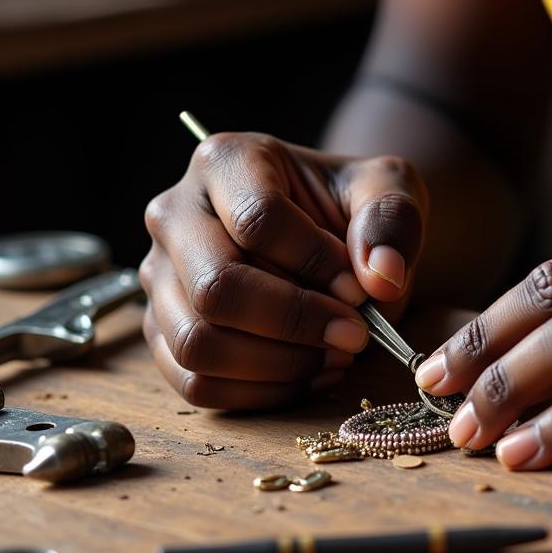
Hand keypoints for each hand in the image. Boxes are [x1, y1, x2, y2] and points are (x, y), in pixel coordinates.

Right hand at [140, 131, 426, 407]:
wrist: (333, 229)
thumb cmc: (353, 204)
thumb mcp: (390, 188)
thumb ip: (392, 221)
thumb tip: (381, 278)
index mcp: (226, 160)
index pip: (258, 220)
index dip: (316, 264)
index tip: (362, 289)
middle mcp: (176, 212)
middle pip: (216, 287)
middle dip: (295, 322)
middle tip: (355, 334)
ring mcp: (159, 275)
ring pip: (198, 343)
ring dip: (279, 364)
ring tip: (337, 353)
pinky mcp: (162, 329)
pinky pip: (195, 383)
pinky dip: (260, 392)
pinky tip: (310, 371)